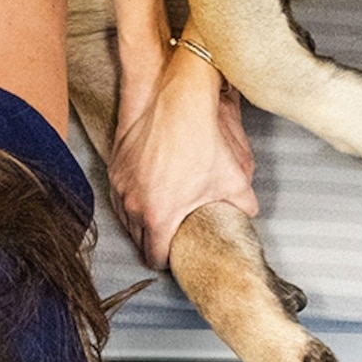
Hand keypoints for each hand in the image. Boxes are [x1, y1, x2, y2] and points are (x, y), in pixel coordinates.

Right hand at [110, 40, 258, 267]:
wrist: (176, 101)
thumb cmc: (200, 138)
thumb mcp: (234, 178)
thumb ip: (243, 206)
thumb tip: (247, 217)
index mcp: (159, 216)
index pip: (154, 257)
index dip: (168, 261)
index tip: (177, 256)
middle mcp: (133, 205)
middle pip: (138, 241)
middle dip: (155, 242)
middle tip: (173, 236)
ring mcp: (120, 186)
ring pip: (126, 219)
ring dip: (142, 222)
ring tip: (162, 216)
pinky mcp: (114, 168)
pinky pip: (120, 197)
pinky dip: (132, 201)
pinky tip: (150, 193)